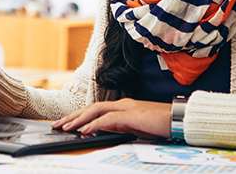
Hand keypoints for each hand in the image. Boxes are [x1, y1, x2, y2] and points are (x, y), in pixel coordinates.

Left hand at [51, 98, 170, 138]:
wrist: (179, 119)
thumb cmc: (161, 125)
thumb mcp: (136, 128)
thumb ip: (120, 127)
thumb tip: (103, 132)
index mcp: (122, 107)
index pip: (95, 109)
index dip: (79, 115)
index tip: (65, 123)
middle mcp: (121, 104)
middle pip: (91, 107)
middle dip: (73, 116)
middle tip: (57, 125)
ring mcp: (126, 107)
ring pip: (96, 110)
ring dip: (79, 119)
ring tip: (65, 127)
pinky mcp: (131, 114)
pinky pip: (108, 118)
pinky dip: (94, 124)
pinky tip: (84, 131)